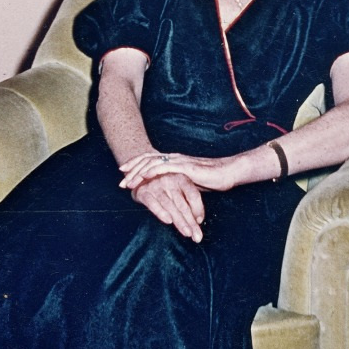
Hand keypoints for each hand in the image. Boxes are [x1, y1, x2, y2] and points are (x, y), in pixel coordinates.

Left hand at [119, 151, 238, 193]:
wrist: (227, 173)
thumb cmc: (212, 179)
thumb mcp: (189, 181)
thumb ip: (178, 182)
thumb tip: (169, 191)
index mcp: (175, 160)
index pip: (151, 159)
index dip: (137, 164)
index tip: (124, 172)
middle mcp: (174, 158)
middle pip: (147, 159)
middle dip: (132, 167)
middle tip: (120, 176)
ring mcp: (178, 161)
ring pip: (152, 163)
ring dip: (137, 172)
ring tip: (127, 181)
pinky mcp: (184, 167)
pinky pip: (163, 167)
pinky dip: (150, 172)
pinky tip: (143, 177)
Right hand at [126, 171, 206, 241]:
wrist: (139, 177)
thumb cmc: (164, 187)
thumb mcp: (178, 189)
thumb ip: (189, 201)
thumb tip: (199, 220)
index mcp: (181, 178)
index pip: (193, 195)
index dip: (198, 209)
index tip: (200, 222)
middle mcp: (170, 180)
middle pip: (182, 204)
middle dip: (190, 222)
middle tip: (197, 237)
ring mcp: (156, 185)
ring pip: (170, 206)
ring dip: (179, 221)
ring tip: (187, 233)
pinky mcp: (143, 191)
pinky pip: (152, 204)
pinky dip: (161, 212)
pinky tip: (168, 221)